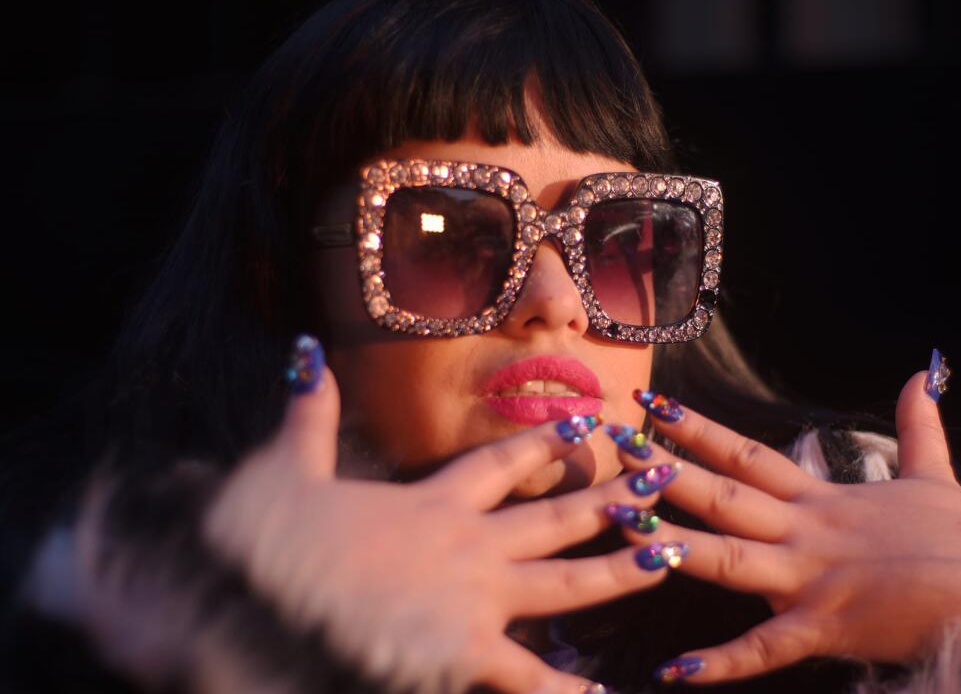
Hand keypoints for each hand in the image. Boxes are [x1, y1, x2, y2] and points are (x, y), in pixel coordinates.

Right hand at [205, 364, 665, 693]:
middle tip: (663, 479)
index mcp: (432, 503)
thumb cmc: (263, 542)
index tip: (593, 422)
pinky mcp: (460, 656)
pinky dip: (566, 689)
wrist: (243, 606)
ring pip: (564, 586)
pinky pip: (526, 679)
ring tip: (670, 557)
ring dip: (618, 572)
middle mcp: (465, 546)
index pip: (503, 461)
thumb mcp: (284, 468)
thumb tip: (306, 349)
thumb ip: (308, 414)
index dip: (548, 440)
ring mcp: (471, 603)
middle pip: (555, 518)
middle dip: (612, 497)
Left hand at [615, 372, 960, 684]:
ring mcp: (817, 579)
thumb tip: (921, 374)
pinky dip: (722, 663)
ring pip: (731, 559)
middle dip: (665, 470)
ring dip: (675, 547)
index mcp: (825, 500)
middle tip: (612, 445)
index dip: (697, 429)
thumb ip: (916, 428)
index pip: (747, 454)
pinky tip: (674, 671)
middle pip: (724, 494)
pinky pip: (767, 649)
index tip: (650, 403)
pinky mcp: (832, 627)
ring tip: (622, 533)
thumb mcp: (935, 477)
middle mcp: (810, 532)